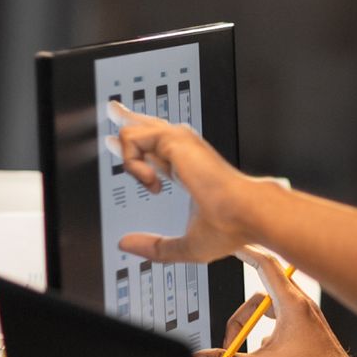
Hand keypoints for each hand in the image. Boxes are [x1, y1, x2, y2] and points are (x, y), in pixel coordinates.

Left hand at [109, 101, 264, 263]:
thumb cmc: (229, 228)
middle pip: (147, 126)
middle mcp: (184, 151)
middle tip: (111, 109)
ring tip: (153, 185)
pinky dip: (134, 165)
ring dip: (131, 165)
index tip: (120, 143)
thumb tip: (126, 244)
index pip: (157, 151)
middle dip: (126, 117)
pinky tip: (153, 182)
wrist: (244, 214)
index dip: (137, 150)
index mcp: (188, 171)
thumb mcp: (186, 245)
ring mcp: (179, 142)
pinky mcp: (172, 138)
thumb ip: (155, 247)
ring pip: (133, 132)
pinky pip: (132, 139)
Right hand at [197, 251, 356, 356]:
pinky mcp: (307, 330)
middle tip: (231, 343)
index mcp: (292, 305)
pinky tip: (267, 356)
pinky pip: (278, 323)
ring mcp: (304, 318)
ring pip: (268, 311)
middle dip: (240, 319)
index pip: (265, 265)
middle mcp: (300, 306)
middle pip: (258, 297)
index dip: (245, 251)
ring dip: (253, 328)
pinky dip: (265, 335)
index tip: (231, 240)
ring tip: (252, 353)